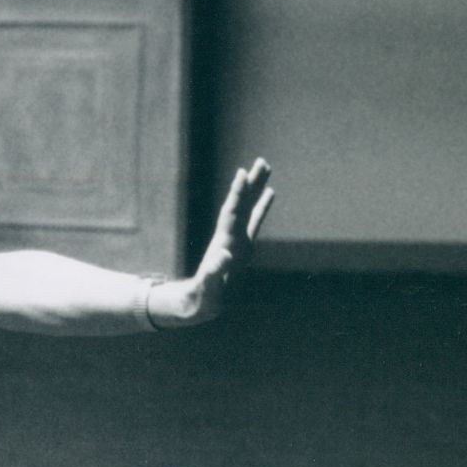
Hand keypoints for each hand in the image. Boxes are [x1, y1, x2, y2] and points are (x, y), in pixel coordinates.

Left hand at [148, 158, 274, 327]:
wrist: (196, 305)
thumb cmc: (201, 299)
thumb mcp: (206, 288)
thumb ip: (212, 274)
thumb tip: (222, 257)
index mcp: (224, 243)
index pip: (232, 213)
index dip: (237, 195)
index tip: (242, 173)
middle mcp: (230, 236)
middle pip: (241, 204)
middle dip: (251, 184)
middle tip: (261, 161)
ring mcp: (237, 240)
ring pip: (248, 208)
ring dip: (256, 188)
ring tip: (265, 168)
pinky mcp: (242, 247)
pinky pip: (254, 221)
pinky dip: (261, 206)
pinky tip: (270, 193)